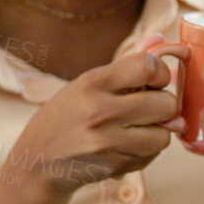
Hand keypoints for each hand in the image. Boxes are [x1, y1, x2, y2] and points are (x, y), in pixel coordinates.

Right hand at [3, 32, 188, 197]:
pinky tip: (125, 147)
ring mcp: (107, 141)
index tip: (154, 81)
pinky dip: (145, 151)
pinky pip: (152, 155)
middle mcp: (100, 110)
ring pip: (164, 134)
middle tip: (148, 108)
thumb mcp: (87, 84)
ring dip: (156, 132)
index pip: (148, 66)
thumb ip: (126, 65)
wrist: (37, 161)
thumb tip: (161, 38)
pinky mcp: (113, 166)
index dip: (161, 73)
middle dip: (163, 106)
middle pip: (166, 103)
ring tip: (135, 130)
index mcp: (93, 82)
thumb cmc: (67, 117)